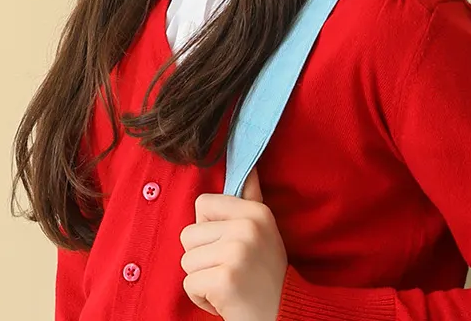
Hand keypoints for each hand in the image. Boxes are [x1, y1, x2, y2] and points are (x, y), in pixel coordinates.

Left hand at [181, 170, 286, 319]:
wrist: (284, 316)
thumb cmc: (266, 275)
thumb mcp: (264, 232)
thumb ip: (250, 198)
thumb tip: (249, 165)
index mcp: (256, 212)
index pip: (202, 204)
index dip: (209, 229)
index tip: (231, 245)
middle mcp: (248, 228)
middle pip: (189, 233)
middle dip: (203, 257)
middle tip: (231, 270)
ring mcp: (236, 253)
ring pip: (186, 260)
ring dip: (202, 278)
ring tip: (229, 284)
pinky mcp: (224, 280)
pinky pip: (189, 284)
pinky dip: (201, 297)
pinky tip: (224, 299)